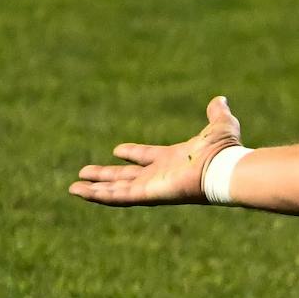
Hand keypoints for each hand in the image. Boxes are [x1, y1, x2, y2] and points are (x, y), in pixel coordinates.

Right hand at [70, 96, 241, 205]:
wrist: (225, 167)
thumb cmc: (224, 150)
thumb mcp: (219, 125)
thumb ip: (217, 114)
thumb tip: (221, 100)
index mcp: (174, 159)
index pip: (147, 157)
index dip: (134, 153)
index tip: (118, 150)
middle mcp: (161, 175)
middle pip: (127, 177)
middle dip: (106, 175)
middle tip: (85, 173)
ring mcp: (153, 187)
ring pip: (117, 189)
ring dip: (96, 188)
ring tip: (73, 188)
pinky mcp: (148, 195)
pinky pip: (118, 197)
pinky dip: (98, 195)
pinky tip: (80, 192)